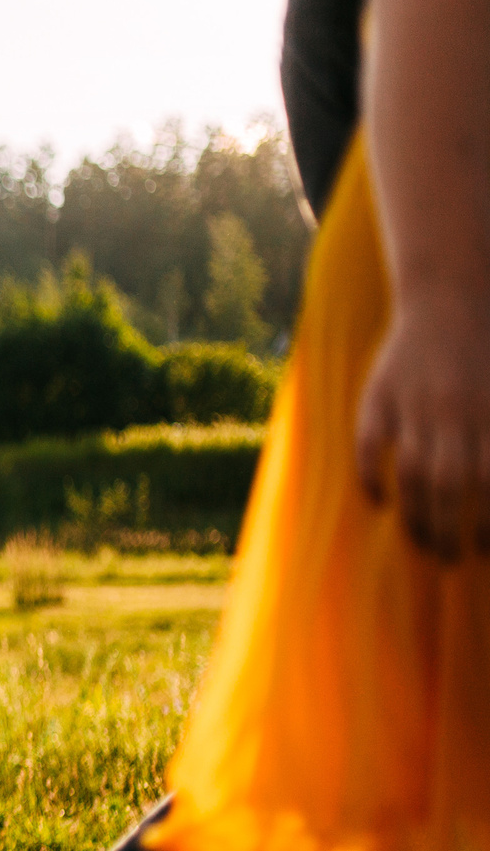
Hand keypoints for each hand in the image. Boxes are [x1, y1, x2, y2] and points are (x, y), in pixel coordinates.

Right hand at [355, 294, 489, 558]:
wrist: (454, 291)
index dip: (487, 525)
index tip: (485, 550)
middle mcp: (455, 413)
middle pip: (452, 490)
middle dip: (451, 533)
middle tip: (451, 560)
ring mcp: (414, 405)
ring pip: (412, 476)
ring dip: (416, 518)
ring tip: (421, 545)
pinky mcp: (380, 395)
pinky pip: (371, 446)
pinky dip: (371, 478)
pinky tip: (378, 502)